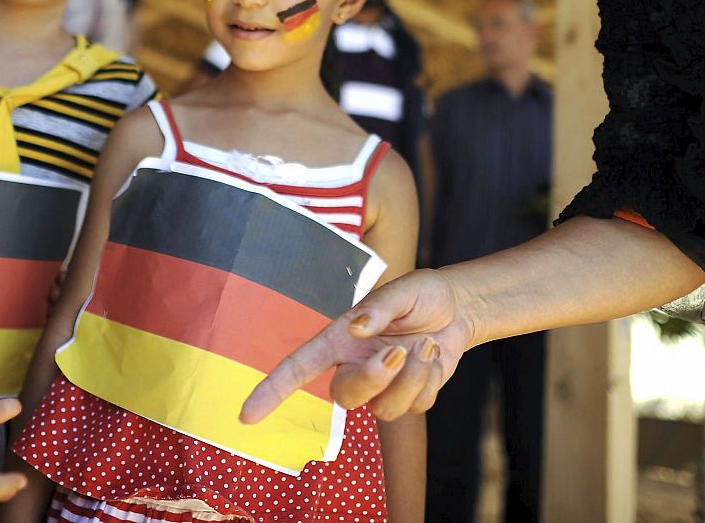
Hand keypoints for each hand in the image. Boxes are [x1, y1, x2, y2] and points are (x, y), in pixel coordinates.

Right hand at [240, 268, 474, 422]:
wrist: (457, 308)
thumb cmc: (421, 295)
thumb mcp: (403, 289)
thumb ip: (379, 306)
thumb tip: (355, 326)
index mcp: (338, 339)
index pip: (297, 368)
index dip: (271, 391)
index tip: (247, 416)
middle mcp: (353, 366)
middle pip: (344, 396)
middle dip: (371, 379)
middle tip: (397, 351)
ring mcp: (381, 387)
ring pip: (384, 409)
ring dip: (410, 378)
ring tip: (427, 345)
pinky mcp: (408, 399)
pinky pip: (416, 407)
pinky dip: (430, 379)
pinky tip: (433, 356)